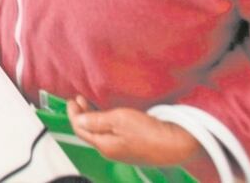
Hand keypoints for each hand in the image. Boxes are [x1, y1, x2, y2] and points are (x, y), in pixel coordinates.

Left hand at [65, 98, 202, 167]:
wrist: (178, 144)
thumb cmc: (149, 132)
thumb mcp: (119, 120)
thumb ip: (97, 121)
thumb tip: (79, 120)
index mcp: (105, 146)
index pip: (80, 130)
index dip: (73, 114)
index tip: (71, 100)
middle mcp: (112, 151)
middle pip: (90, 132)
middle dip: (82, 114)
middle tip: (79, 99)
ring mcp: (123, 150)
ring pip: (102, 132)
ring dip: (94, 117)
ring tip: (91, 103)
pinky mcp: (134, 147)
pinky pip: (113, 133)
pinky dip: (106, 122)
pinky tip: (110, 114)